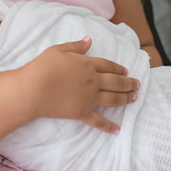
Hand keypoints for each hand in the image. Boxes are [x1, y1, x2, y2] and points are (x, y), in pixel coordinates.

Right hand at [20, 37, 139, 133]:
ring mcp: (89, 98)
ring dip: (125, 99)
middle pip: (115, 82)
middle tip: (137, 85)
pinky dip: (108, 126)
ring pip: (112, 99)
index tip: (126, 71)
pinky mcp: (81, 113)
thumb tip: (89, 40)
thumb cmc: (43, 67)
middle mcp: (93, 81)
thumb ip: (76, 46)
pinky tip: (117, 129)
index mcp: (87, 65)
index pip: (108, 65)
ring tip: (134, 98)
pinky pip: (98, 121)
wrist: (33, 89)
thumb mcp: (58, 50)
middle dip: (128, 83)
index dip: (118, 68)